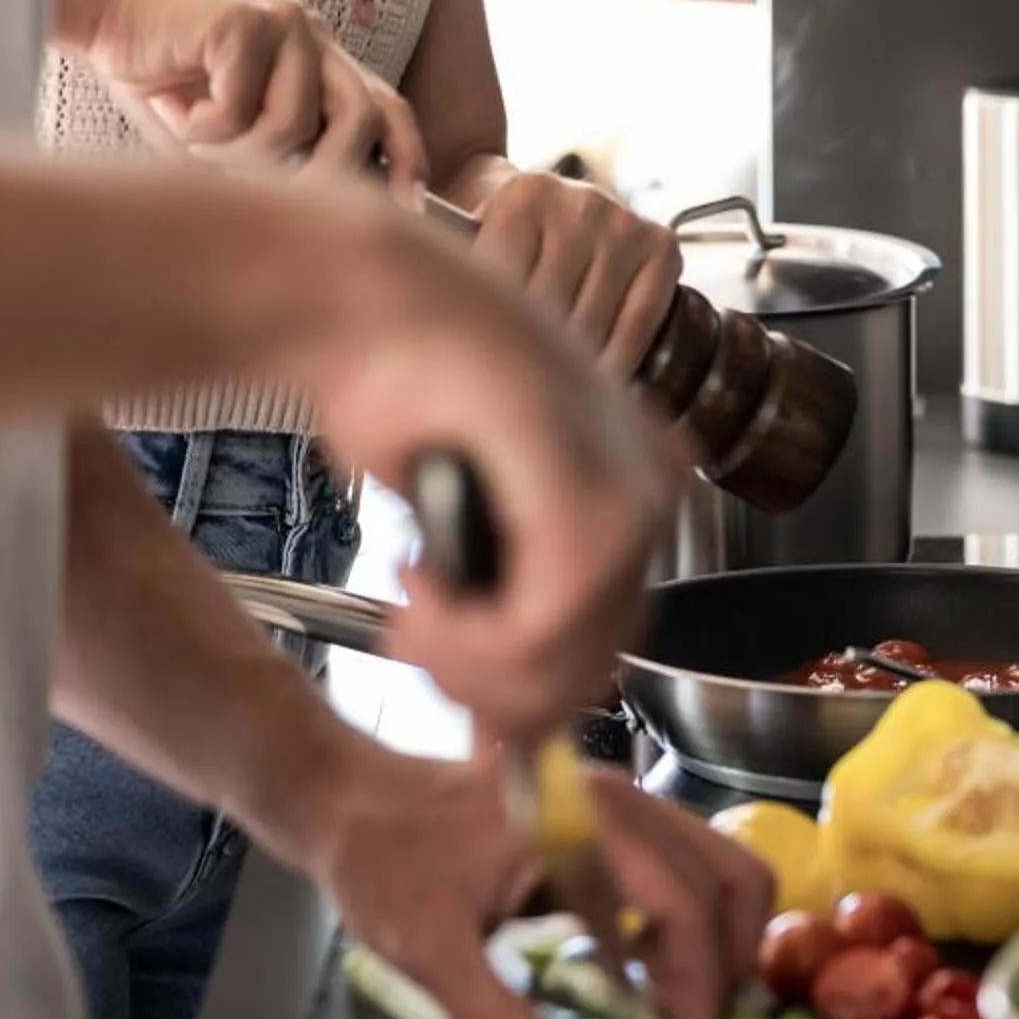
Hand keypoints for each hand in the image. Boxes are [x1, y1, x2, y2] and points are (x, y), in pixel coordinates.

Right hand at [61, 0, 426, 191]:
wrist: (107, 18)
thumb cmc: (170, 87)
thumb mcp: (236, 141)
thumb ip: (286, 164)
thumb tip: (331, 223)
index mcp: (324, 63)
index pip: (387, 109)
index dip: (405, 158)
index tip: (408, 209)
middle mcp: (316, 38)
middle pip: (360, 119)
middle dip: (317, 174)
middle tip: (261, 197)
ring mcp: (286, 25)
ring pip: (292, 125)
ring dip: (234, 152)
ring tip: (196, 137)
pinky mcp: (247, 19)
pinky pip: (240, 110)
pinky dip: (199, 130)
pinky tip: (176, 107)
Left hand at [284, 732, 773, 1018]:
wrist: (351, 798)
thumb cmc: (384, 860)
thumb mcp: (426, 948)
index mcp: (583, 822)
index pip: (682, 901)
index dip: (699, 984)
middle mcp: (616, 802)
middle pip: (726, 872)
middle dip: (730, 960)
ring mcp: (615, 806)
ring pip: (713, 865)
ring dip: (716, 941)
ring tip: (684, 1017)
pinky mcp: (604, 823)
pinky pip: (678, 870)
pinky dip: (686, 926)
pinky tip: (647, 982)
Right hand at [288, 198, 679, 737]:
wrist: (366, 300)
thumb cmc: (401, 382)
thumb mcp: (465, 507)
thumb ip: (501, 592)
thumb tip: (510, 717)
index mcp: (635, 481)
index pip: (604, 637)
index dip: (521, 685)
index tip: (447, 665)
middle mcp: (652, 486)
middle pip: (591, 664)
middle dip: (489, 687)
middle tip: (413, 640)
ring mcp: (634, 492)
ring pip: (564, 657)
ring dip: (466, 661)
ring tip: (413, 609)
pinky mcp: (593, 499)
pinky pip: (538, 625)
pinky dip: (464, 633)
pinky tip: (421, 582)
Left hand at [467, 167, 682, 378]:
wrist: (545, 205)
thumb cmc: (497, 238)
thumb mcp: (468, 242)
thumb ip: (459, 278)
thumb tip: (434, 332)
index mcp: (524, 196)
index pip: (504, 283)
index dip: (490, 335)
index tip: (480, 371)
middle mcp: (579, 202)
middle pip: (550, 309)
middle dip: (527, 357)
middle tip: (513, 393)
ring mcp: (624, 223)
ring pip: (593, 323)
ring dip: (572, 368)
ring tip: (550, 396)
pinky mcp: (661, 246)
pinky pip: (638, 323)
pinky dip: (619, 359)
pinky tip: (597, 379)